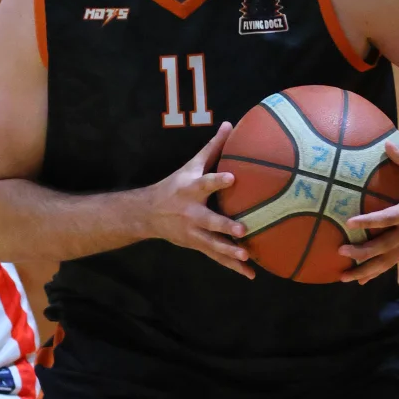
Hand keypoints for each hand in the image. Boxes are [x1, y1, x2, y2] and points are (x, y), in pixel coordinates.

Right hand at [143, 122, 253, 279]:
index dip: (218, 180)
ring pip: (213, 243)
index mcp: (191, 190)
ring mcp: (193, 232)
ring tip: (246, 257)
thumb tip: (230, 123)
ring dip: (229, 252)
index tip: (232, 178)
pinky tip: (250, 274)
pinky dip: (233, 266)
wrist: (148, 214)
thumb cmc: (176, 185)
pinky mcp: (196, 244)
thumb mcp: (190, 166)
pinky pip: (216, 257)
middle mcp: (191, 212)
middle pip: (209, 220)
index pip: (205, 183)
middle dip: (224, 226)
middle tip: (242, 230)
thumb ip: (212, 148)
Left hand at [339, 143, 398, 283]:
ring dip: (366, 270)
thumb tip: (386, 144)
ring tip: (343, 277)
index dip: (370, 221)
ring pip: (388, 260)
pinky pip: (393, 260)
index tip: (349, 222)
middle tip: (340, 250)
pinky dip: (377, 270)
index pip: (389, 218)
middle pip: (385, 246)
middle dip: (363, 252)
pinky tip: (361, 279)